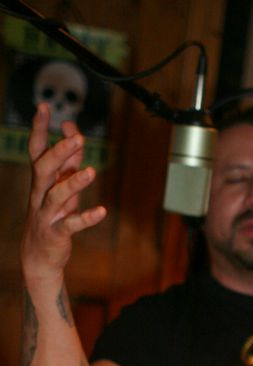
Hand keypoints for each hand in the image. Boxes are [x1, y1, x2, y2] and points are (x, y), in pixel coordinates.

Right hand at [21, 103, 106, 282]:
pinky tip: (102, 212)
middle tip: (77, 137)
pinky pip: (70, 224)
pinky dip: (86, 218)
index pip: (36, 150)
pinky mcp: (56, 234)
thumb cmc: (53, 216)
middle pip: (43, 169)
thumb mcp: (62, 187)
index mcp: (40, 181)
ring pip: (55, 196)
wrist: (39, 257)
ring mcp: (46, 215)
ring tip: (90, 172)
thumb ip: (69, 162)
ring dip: (73, 183)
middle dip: (59, 152)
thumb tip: (74, 133)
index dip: (38, 129)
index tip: (43, 106)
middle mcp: (39, 194)